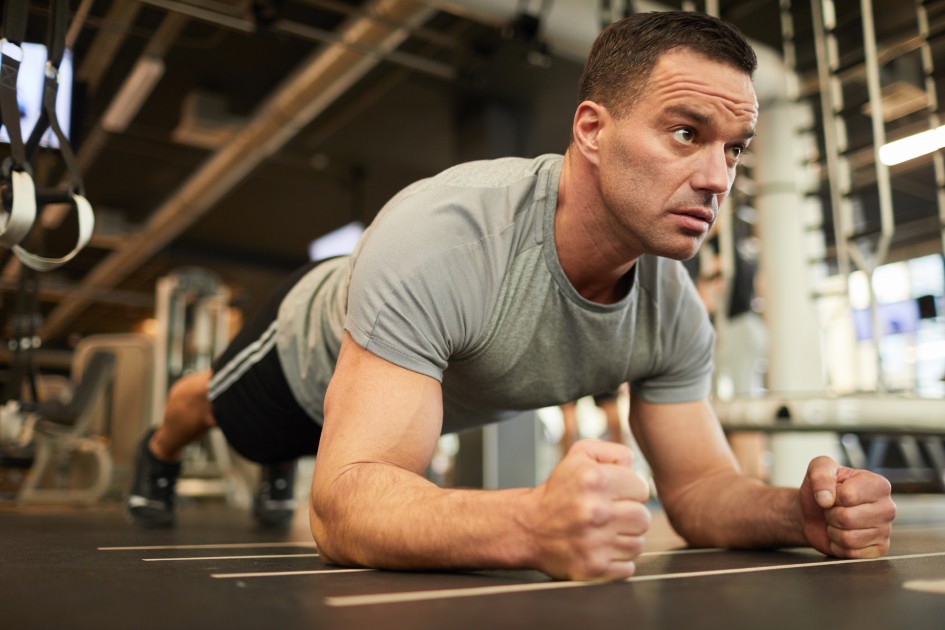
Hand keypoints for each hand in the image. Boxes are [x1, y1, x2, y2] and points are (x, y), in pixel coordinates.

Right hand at [525, 439, 649, 579]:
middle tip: (610, 514)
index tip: (612, 494)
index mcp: (594, 479)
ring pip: (637, 544)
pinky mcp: (593, 567)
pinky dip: (617, 561)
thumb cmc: (558, 491)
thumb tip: (635, 467)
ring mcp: (594, 542)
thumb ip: (613, 452)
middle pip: (643, 518)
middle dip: (629, 516)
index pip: (642, 489)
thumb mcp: (579, 455)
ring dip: (624, 539)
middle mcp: (595, 511)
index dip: (628, 491)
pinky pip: (628, 568)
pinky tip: (600, 549)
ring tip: (604, 532)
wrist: (528, 527)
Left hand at [799, 456, 895, 557]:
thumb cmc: (822, 489)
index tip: (834, 492)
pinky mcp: (879, 549)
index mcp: (879, 484)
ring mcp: (886, 530)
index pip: (848, 496)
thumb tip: (825, 499)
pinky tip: (841, 535)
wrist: (815, 512)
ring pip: (849, 538)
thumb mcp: (818, 468)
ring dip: (833, 531)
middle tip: (833, 509)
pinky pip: (852, 554)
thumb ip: (820, 474)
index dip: (832, 495)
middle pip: (848, 518)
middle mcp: (888, 508)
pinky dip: (838, 546)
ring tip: (836, 521)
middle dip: (830, 514)